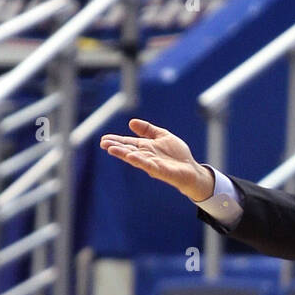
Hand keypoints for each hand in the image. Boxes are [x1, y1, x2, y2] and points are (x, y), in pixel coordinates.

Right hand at [100, 119, 214, 201]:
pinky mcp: (162, 171)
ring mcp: (154, 164)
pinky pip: (150, 166)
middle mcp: (147, 156)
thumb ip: (148, 130)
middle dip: (116, 147)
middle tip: (103, 143)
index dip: (116, 141)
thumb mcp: (162, 136)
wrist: (191, 169)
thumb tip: (131, 122)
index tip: (104, 139)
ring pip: (136, 158)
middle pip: (129, 150)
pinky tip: (132, 157)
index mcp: (146, 147)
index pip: (128, 143)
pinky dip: (141, 161)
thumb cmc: (177, 155)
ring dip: (124, 154)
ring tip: (111, 149)